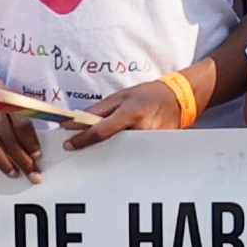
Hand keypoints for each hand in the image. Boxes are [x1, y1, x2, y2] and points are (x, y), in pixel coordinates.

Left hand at [61, 70, 194, 151]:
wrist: (177, 99)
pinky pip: (131, 153)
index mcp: (130, 113)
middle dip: (94, 145)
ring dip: (108, 148)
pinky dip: (121, 150)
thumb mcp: (120, 96)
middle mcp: (140, 129)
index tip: (69, 145)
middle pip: (109, 145)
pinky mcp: (153, 149)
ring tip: (106, 143)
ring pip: (119, 151)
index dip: (82, 139)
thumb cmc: (148, 94)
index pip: (101, 131)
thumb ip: (98, 110)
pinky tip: (120, 144)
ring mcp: (148, 142)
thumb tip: (76, 121)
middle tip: (82, 146)